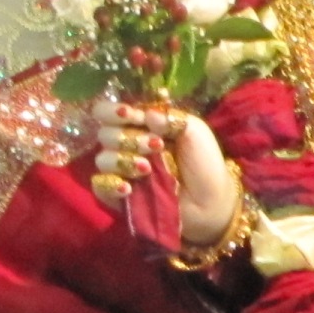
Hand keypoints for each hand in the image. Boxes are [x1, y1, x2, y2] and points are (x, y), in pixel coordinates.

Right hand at [90, 98, 240, 247]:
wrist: (212, 201)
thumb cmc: (204, 162)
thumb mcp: (195, 131)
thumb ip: (170, 118)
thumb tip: (146, 114)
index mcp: (141, 126)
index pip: (109, 112)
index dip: (113, 111)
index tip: (130, 115)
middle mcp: (127, 146)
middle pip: (105, 135)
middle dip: (129, 138)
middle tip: (156, 145)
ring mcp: (122, 171)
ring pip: (103, 159)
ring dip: (123, 160)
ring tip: (147, 168)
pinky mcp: (119, 196)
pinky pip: (101, 186)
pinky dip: (111, 185)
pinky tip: (128, 187)